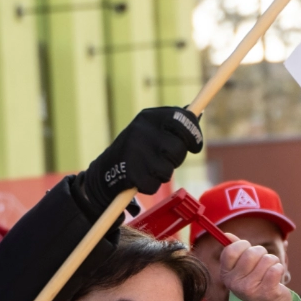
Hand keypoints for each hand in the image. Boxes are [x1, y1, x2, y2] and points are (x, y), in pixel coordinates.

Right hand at [75, 106, 202, 218]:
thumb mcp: (150, 129)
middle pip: (177, 149)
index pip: (182, 119)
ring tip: (149, 168)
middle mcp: (141, 130)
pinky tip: (140, 179)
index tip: (195, 146)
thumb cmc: (137, 149)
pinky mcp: (130, 172)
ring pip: (167, 170)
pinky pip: (154, 185)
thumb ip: (173, 123)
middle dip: (176, 158)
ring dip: (162, 174)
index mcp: (148, 116)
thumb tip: (196, 114)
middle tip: (166, 159)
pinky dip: (150, 186)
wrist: (104, 171)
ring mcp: (134, 151)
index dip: (194, 135)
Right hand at [221, 237, 292, 300]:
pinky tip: (275, 278)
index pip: (230, 250)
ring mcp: (250, 289)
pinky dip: (279, 269)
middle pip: (251, 253)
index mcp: (226, 275)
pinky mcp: (267, 292)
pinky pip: (276, 268)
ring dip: (272, 262)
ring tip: (269, 272)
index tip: (248, 249)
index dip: (242, 245)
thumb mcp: (242, 268)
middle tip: (262, 263)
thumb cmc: (256, 283)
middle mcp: (235, 284)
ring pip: (267, 259)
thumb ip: (235, 250)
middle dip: (261, 253)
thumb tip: (227, 234)